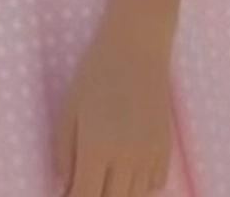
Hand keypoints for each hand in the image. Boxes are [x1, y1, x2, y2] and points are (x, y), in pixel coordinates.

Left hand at [53, 25, 172, 195]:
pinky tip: (126, 167)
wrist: (135, 47)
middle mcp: (127, 158)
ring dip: (116, 192)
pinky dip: (139, 185)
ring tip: (103, 174)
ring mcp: (150, 155)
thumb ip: (63, 156)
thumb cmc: (93, 75)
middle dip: (94, 196)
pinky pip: (154, 184)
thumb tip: (64, 189)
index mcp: (96, 148)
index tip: (65, 194)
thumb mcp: (67, 113)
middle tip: (83, 182)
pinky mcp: (166, 149)